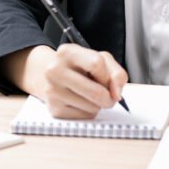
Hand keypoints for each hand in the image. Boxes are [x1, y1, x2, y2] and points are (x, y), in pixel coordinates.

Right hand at [6, 44, 127, 118]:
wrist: (52, 77)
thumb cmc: (80, 68)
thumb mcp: (100, 59)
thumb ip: (116, 73)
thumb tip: (116, 94)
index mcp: (67, 52)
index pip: (96, 63)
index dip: (107, 75)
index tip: (105, 79)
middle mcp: (55, 70)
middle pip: (96, 92)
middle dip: (109, 97)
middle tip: (108, 96)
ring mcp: (52, 90)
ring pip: (92, 107)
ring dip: (98, 105)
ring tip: (89, 95)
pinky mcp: (54, 109)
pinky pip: (84, 116)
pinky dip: (88, 112)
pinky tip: (80, 102)